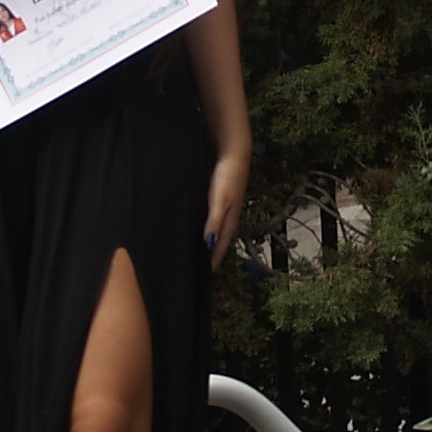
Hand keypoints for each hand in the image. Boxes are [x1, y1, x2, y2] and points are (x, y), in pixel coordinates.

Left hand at [203, 143, 248, 268]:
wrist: (234, 154)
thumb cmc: (228, 178)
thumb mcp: (220, 201)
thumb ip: (214, 223)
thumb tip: (208, 245)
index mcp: (230, 222)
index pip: (220, 248)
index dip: (212, 261)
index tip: (203, 277)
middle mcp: (228, 218)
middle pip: (219, 242)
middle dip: (210, 255)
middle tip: (198, 269)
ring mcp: (225, 209)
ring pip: (215, 231)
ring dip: (208, 242)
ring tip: (196, 252)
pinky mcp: (220, 200)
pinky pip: (211, 220)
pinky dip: (205, 228)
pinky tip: (196, 228)